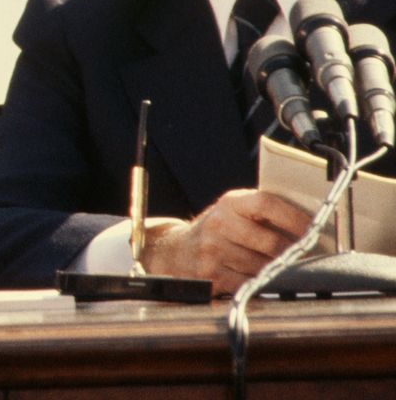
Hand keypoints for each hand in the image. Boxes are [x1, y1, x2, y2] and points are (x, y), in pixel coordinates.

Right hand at [143, 188, 310, 294]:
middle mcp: (219, 224)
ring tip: (292, 271)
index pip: (266, 204)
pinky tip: (269, 281)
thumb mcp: (233, 213)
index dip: (294, 217)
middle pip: (269, 241)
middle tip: (311, 258)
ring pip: (262, 266)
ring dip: (280, 272)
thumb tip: (310, 228)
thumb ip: (262, 214)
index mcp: (229, 204)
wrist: (175, 251)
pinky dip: (263, 284)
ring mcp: (213, 251)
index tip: (314, 230)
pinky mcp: (211, 274)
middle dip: (293, 253)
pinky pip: (249, 283)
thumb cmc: (217, 232)